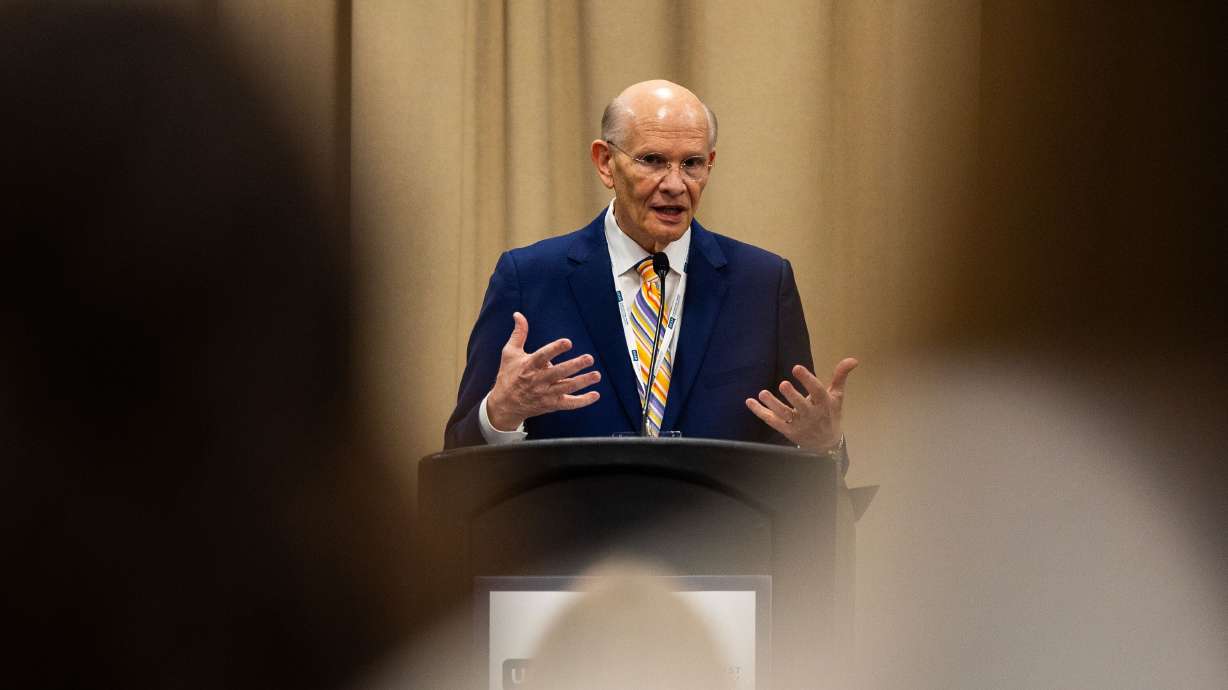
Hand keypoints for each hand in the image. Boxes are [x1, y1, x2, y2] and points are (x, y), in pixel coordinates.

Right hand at [486, 312, 601, 430]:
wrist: (505, 405)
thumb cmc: (509, 375)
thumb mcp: (510, 353)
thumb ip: (519, 333)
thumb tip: (518, 314)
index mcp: (529, 366)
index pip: (543, 356)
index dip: (555, 349)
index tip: (568, 342)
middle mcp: (538, 380)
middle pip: (558, 373)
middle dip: (574, 366)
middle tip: (589, 358)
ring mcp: (546, 394)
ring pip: (566, 388)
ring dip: (583, 381)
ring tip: (596, 375)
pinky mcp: (551, 404)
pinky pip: (569, 404)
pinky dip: (582, 401)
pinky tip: (595, 395)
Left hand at [745, 358, 857, 450]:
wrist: (826, 443)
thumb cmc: (830, 414)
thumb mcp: (837, 396)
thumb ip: (840, 376)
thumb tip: (853, 359)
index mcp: (824, 404)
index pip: (816, 391)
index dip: (807, 380)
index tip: (796, 368)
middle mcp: (811, 415)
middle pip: (801, 406)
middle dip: (792, 396)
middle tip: (783, 384)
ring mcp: (798, 424)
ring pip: (785, 415)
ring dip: (773, 404)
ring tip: (763, 393)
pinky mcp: (787, 431)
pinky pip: (772, 421)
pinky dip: (760, 412)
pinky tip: (750, 401)